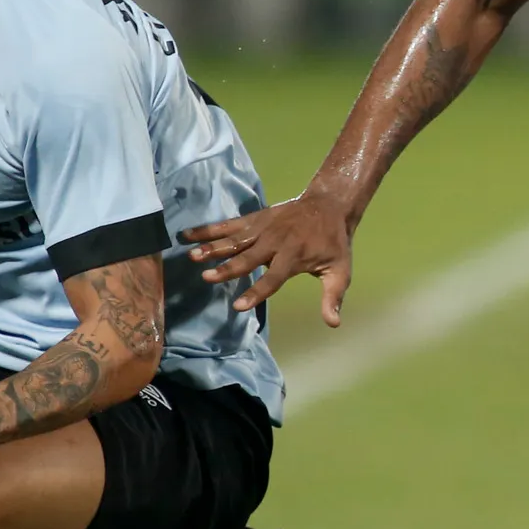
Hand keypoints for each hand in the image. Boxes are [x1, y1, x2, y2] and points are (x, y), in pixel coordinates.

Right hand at [183, 189, 356, 323]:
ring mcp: (263, 228)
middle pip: (248, 257)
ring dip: (213, 247)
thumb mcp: (340, 271)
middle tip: (207, 278)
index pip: (273, 278)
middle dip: (228, 268)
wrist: (329, 204)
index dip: (256, 292)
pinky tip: (188, 235)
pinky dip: (209, 229)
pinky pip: (229, 224)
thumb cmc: (334, 244)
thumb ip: (332, 297)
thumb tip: (333, 324)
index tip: (238, 306)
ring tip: (192, 256)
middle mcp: (276, 241)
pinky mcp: (255, 218)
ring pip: (234, 239)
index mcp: (295, 256)